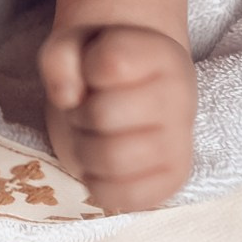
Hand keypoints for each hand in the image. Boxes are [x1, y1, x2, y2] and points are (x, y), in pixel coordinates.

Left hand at [39, 23, 195, 211]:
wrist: (133, 95)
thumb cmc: (98, 71)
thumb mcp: (73, 45)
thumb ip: (60, 56)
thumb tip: (67, 97)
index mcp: (162, 55)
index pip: (110, 62)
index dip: (86, 68)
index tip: (94, 72)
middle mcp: (180, 98)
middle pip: (103, 115)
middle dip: (80, 113)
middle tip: (87, 110)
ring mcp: (180, 143)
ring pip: (111, 159)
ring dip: (85, 150)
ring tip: (94, 136)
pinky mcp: (172, 181)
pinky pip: (123, 196)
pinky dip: (97, 184)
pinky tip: (101, 165)